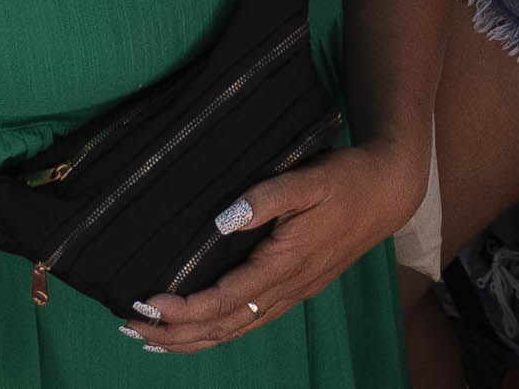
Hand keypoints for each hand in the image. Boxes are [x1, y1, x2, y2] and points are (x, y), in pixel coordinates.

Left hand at [130, 143, 419, 350]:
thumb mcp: (308, 179)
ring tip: (151, 340)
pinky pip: (249, 322)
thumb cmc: (345, 180)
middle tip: (130, 328)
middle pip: (224, 325)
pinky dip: (218, 332)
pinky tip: (198, 333)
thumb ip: (267, 197)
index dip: (185, 307)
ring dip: (193, 339)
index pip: (225, 298)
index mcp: (284, 264)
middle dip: (176, 332)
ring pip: (236, 330)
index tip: (149, 303)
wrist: (387, 192)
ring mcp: (291, 293)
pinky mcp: (294, 289)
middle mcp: (286, 288)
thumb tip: (224, 217)